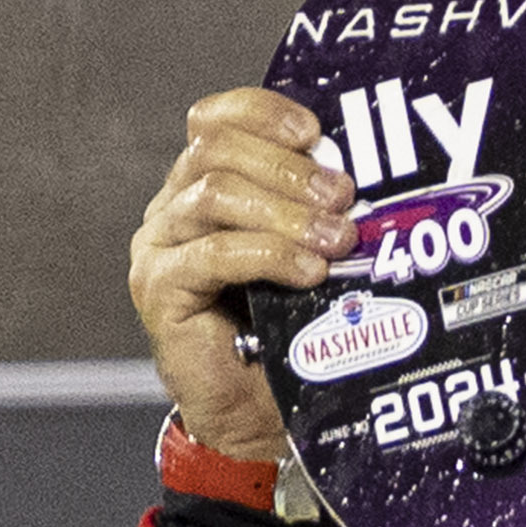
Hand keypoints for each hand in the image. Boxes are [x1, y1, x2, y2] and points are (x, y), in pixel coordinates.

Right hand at [125, 81, 347, 472]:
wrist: (257, 414)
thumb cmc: (287, 333)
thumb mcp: (309, 255)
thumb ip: (317, 212)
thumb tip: (365, 179)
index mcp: (205, 184)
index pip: (217, 119)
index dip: (264, 113)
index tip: (318, 132)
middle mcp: (175, 207)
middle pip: (217, 150)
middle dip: (289, 169)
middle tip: (344, 198)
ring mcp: (161, 246)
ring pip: (214, 194)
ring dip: (286, 212)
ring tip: (336, 239)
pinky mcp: (160, 288)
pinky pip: (213, 254)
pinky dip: (268, 255)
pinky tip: (309, 272)